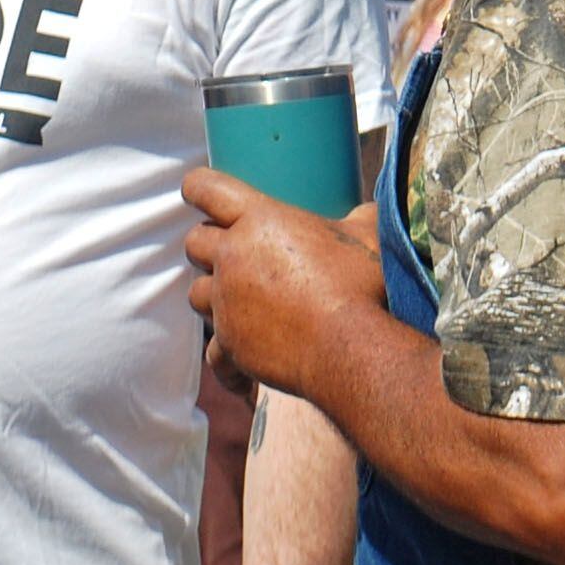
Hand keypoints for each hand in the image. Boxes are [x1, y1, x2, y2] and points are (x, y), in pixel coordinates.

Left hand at [183, 170, 385, 404]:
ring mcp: (227, 302)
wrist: (352, 350)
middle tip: (228, 254)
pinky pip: (213, 354)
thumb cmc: (362, 287)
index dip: (198, 188)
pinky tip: (241, 377)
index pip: (207, 188)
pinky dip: (226, 363)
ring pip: (196, 294)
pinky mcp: (230, 344)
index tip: (197, 192)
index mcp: (260, 220)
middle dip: (207, 246)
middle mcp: (233, 257)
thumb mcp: (369, 237)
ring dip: (213, 297)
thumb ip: (362, 217)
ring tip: (238, 305)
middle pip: (195, 242)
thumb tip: (369, 211)